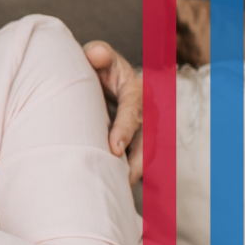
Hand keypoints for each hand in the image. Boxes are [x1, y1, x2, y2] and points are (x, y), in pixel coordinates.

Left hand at [83, 41, 142, 184]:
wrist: (102, 77)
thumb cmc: (98, 66)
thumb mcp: (97, 55)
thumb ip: (97, 53)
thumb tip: (96, 55)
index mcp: (137, 89)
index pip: (133, 111)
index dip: (125, 130)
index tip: (114, 149)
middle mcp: (146, 111)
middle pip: (147, 139)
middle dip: (137, 161)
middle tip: (122, 180)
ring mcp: (143, 129)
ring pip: (145, 154)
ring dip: (135, 173)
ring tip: (119, 191)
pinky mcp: (136, 142)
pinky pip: (137, 161)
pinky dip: (129, 175)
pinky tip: (115, 191)